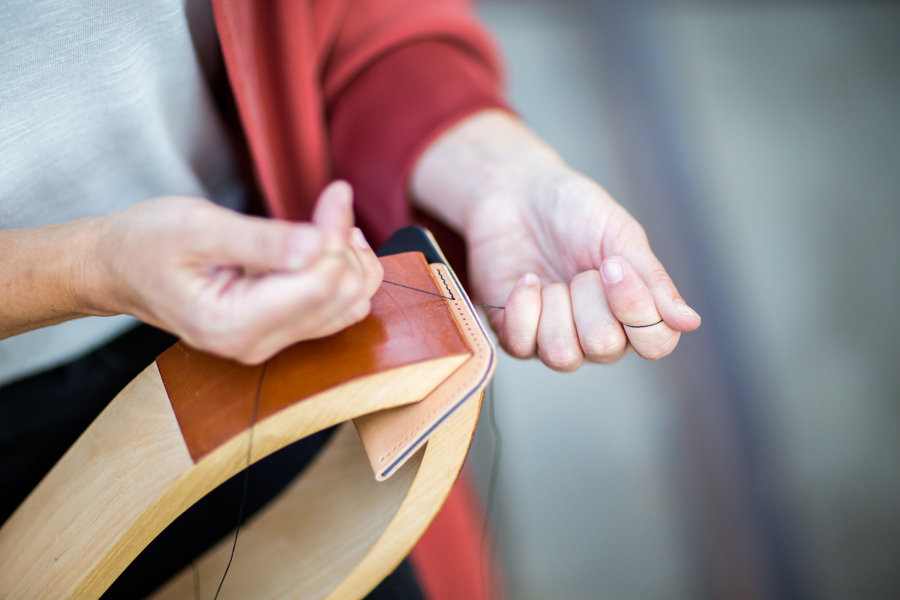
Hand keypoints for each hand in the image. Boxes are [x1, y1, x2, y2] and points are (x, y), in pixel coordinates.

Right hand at [89, 181, 382, 362]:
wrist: (118, 268)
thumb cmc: (146, 243)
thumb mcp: (197, 227)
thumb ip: (261, 240)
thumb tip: (319, 244)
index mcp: (233, 324)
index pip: (322, 283)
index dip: (336, 234)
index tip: (334, 193)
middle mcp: (256, 343)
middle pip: (344, 296)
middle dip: (345, 245)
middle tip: (331, 203)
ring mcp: (270, 342)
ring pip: (349, 305)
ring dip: (351, 260)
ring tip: (329, 223)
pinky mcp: (279, 331)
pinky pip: (335, 308)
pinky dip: (343, 274)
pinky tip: (327, 245)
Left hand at [411, 110, 699, 369]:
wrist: (515, 191)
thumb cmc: (573, 210)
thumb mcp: (620, 234)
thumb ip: (652, 279)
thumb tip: (690, 321)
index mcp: (633, 310)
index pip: (655, 343)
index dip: (637, 310)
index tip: (614, 265)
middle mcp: (597, 333)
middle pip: (604, 347)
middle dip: (589, 300)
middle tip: (580, 269)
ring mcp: (554, 336)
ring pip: (562, 356)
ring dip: (555, 308)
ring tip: (549, 279)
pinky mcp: (515, 333)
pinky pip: (520, 344)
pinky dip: (522, 307)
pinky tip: (526, 280)